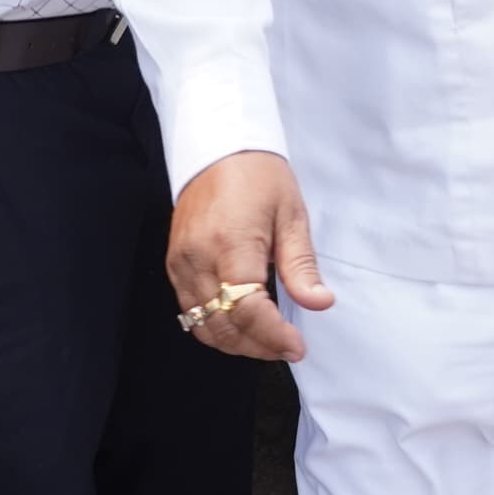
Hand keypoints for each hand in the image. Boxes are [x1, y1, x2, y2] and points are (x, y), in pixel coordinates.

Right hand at [164, 149, 335, 360]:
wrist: (218, 146)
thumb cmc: (260, 176)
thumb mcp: (291, 214)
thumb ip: (301, 264)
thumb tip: (320, 303)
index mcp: (231, 244)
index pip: (246, 310)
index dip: (272, 336)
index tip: (297, 347)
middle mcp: (198, 258)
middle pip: (222, 325)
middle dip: (257, 346)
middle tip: (287, 347)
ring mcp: (181, 263)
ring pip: (203, 325)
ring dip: (236, 343)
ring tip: (268, 341)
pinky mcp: (174, 263)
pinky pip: (190, 310)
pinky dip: (215, 326)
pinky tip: (240, 325)